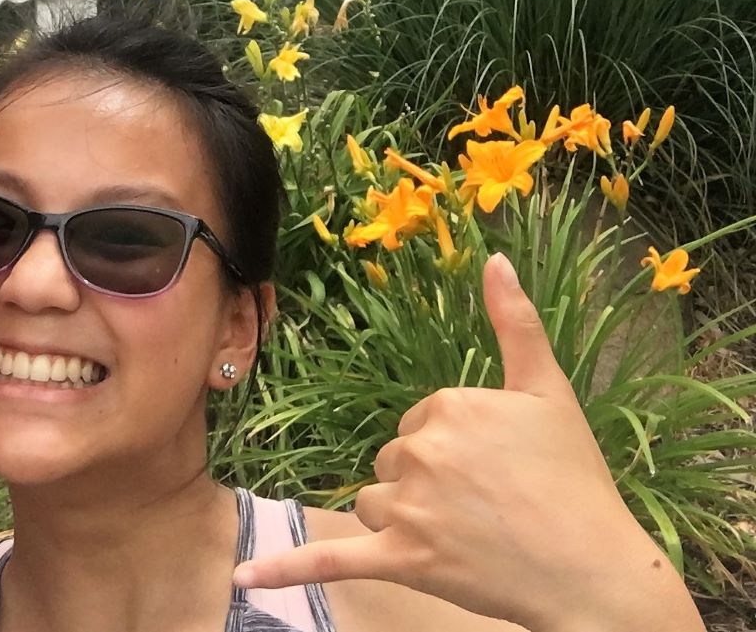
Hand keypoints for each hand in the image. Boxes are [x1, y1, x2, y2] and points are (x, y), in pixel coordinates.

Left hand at [232, 254, 703, 631]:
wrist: (595, 573)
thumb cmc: (575, 482)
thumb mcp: (549, 391)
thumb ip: (515, 322)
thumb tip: (494, 259)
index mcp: (447, 406)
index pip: (418, 422)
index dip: (454, 448)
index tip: (497, 468)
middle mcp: (421, 450)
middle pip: (392, 462)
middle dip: (426, 484)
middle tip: (487, 507)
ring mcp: (408, 507)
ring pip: (372, 503)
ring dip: (402, 521)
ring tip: (465, 538)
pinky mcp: (402, 558)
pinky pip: (331, 559)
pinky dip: (283, 570)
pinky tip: (241, 576)